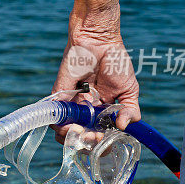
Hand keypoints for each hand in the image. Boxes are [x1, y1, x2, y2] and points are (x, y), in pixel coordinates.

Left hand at [51, 9, 140, 142]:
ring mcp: (71, 103)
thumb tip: (123, 128)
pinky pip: (54, 115)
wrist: (99, 40)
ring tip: (80, 132)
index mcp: (101, 111)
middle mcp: (84, 110)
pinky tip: (70, 123)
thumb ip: (130, 110)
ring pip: (64, 131)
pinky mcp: (59, 95)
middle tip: (92, 138)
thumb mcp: (129, 89)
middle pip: (79, 137)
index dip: (100, 143)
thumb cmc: (115, 62)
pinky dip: (60, 124)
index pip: (98, 135)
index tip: (103, 140)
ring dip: (71, 137)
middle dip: (85, 143)